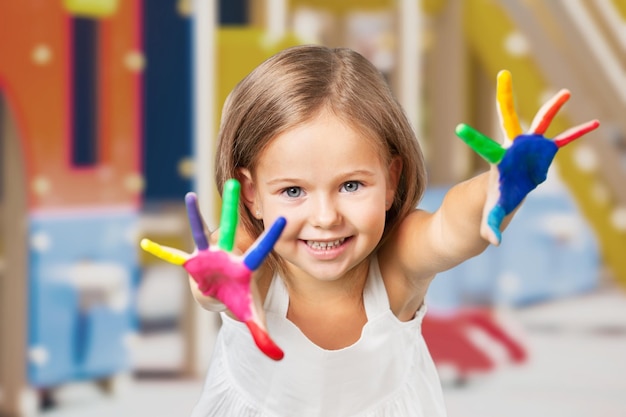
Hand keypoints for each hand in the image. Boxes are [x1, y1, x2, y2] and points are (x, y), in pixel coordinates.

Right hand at [140, 179, 285, 359]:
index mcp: (245, 266)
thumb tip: (280, 359)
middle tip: (236, 183)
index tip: (284, 219)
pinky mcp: (192, 262)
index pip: (261, 250)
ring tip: (191, 195)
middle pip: (230, 229)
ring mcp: (208, 256)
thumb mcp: (252, 317)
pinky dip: (161, 252)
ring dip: (195, 216)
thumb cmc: (240, 299)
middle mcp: (227, 254)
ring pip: (201, 232)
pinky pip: (174, 256)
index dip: (272, 237)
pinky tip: (146, 243)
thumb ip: (265, 335)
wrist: (223, 295)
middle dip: (232, 209)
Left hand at [455, 70, 598, 244]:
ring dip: (553, 109)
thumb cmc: (490, 207)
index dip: (474, 139)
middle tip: (503, 74)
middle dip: (505, 98)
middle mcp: (512, 149)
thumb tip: (494, 243)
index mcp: (497, 162)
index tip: (458, 128)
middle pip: (508, 119)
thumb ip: (491, 227)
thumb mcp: (490, 218)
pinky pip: (564, 142)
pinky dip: (578, 134)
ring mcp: (529, 149)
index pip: (484, 148)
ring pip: (540, 123)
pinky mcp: (544, 154)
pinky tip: (595, 124)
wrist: (501, 199)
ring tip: (565, 92)